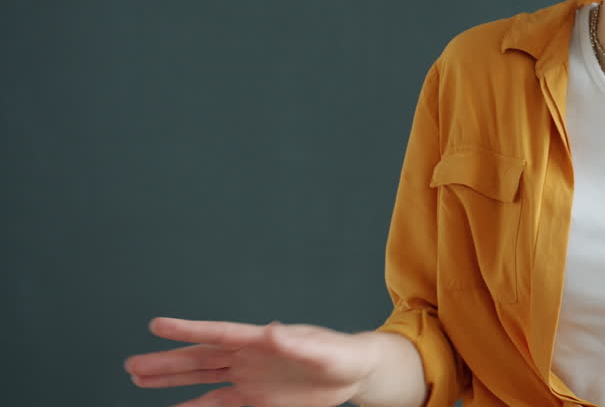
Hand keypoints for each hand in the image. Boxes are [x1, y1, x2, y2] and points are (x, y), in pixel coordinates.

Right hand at [124, 317, 377, 406]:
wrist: (354, 373)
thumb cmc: (342, 355)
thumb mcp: (324, 350)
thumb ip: (297, 343)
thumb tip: (273, 332)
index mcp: (262, 339)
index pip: (218, 334)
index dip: (188, 330)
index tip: (157, 325)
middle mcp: (249, 357)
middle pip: (200, 359)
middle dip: (166, 361)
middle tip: (131, 363)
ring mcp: (250, 377)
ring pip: (202, 379)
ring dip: (171, 380)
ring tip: (138, 379)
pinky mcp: (257, 398)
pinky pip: (219, 403)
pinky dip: (195, 406)